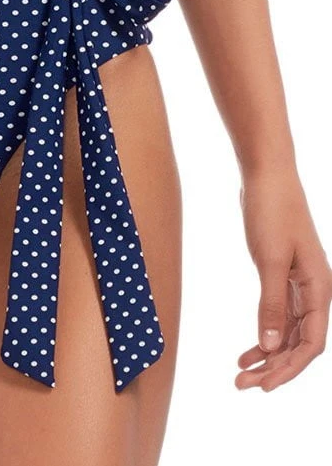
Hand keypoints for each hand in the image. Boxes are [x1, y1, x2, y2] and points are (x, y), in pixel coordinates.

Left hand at [236, 164, 331, 390]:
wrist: (266, 174)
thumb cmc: (272, 210)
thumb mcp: (270, 258)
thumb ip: (271, 303)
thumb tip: (271, 347)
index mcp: (319, 288)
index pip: (312, 343)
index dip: (290, 368)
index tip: (264, 385)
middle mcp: (314, 290)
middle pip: (300, 343)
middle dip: (275, 367)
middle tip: (242, 385)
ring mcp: (299, 284)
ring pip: (289, 333)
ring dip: (267, 355)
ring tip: (240, 375)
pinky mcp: (282, 275)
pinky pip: (278, 316)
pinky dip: (264, 334)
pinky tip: (246, 352)